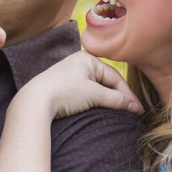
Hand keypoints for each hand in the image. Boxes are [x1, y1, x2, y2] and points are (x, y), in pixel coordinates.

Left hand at [17, 51, 142, 118]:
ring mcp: (70, 74)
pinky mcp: (63, 87)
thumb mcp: (94, 95)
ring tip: (118, 113)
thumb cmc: (64, 92)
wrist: (34, 101)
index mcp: (87, 58)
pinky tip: (99, 110)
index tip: (137, 110)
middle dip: (118, 97)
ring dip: (107, 100)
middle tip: (131, 113)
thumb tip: (134, 106)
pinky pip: (85, 93)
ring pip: (96, 88)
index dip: (127, 94)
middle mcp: (79, 63)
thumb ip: (116, 99)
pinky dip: (94, 101)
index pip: (115, 77)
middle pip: (106, 82)